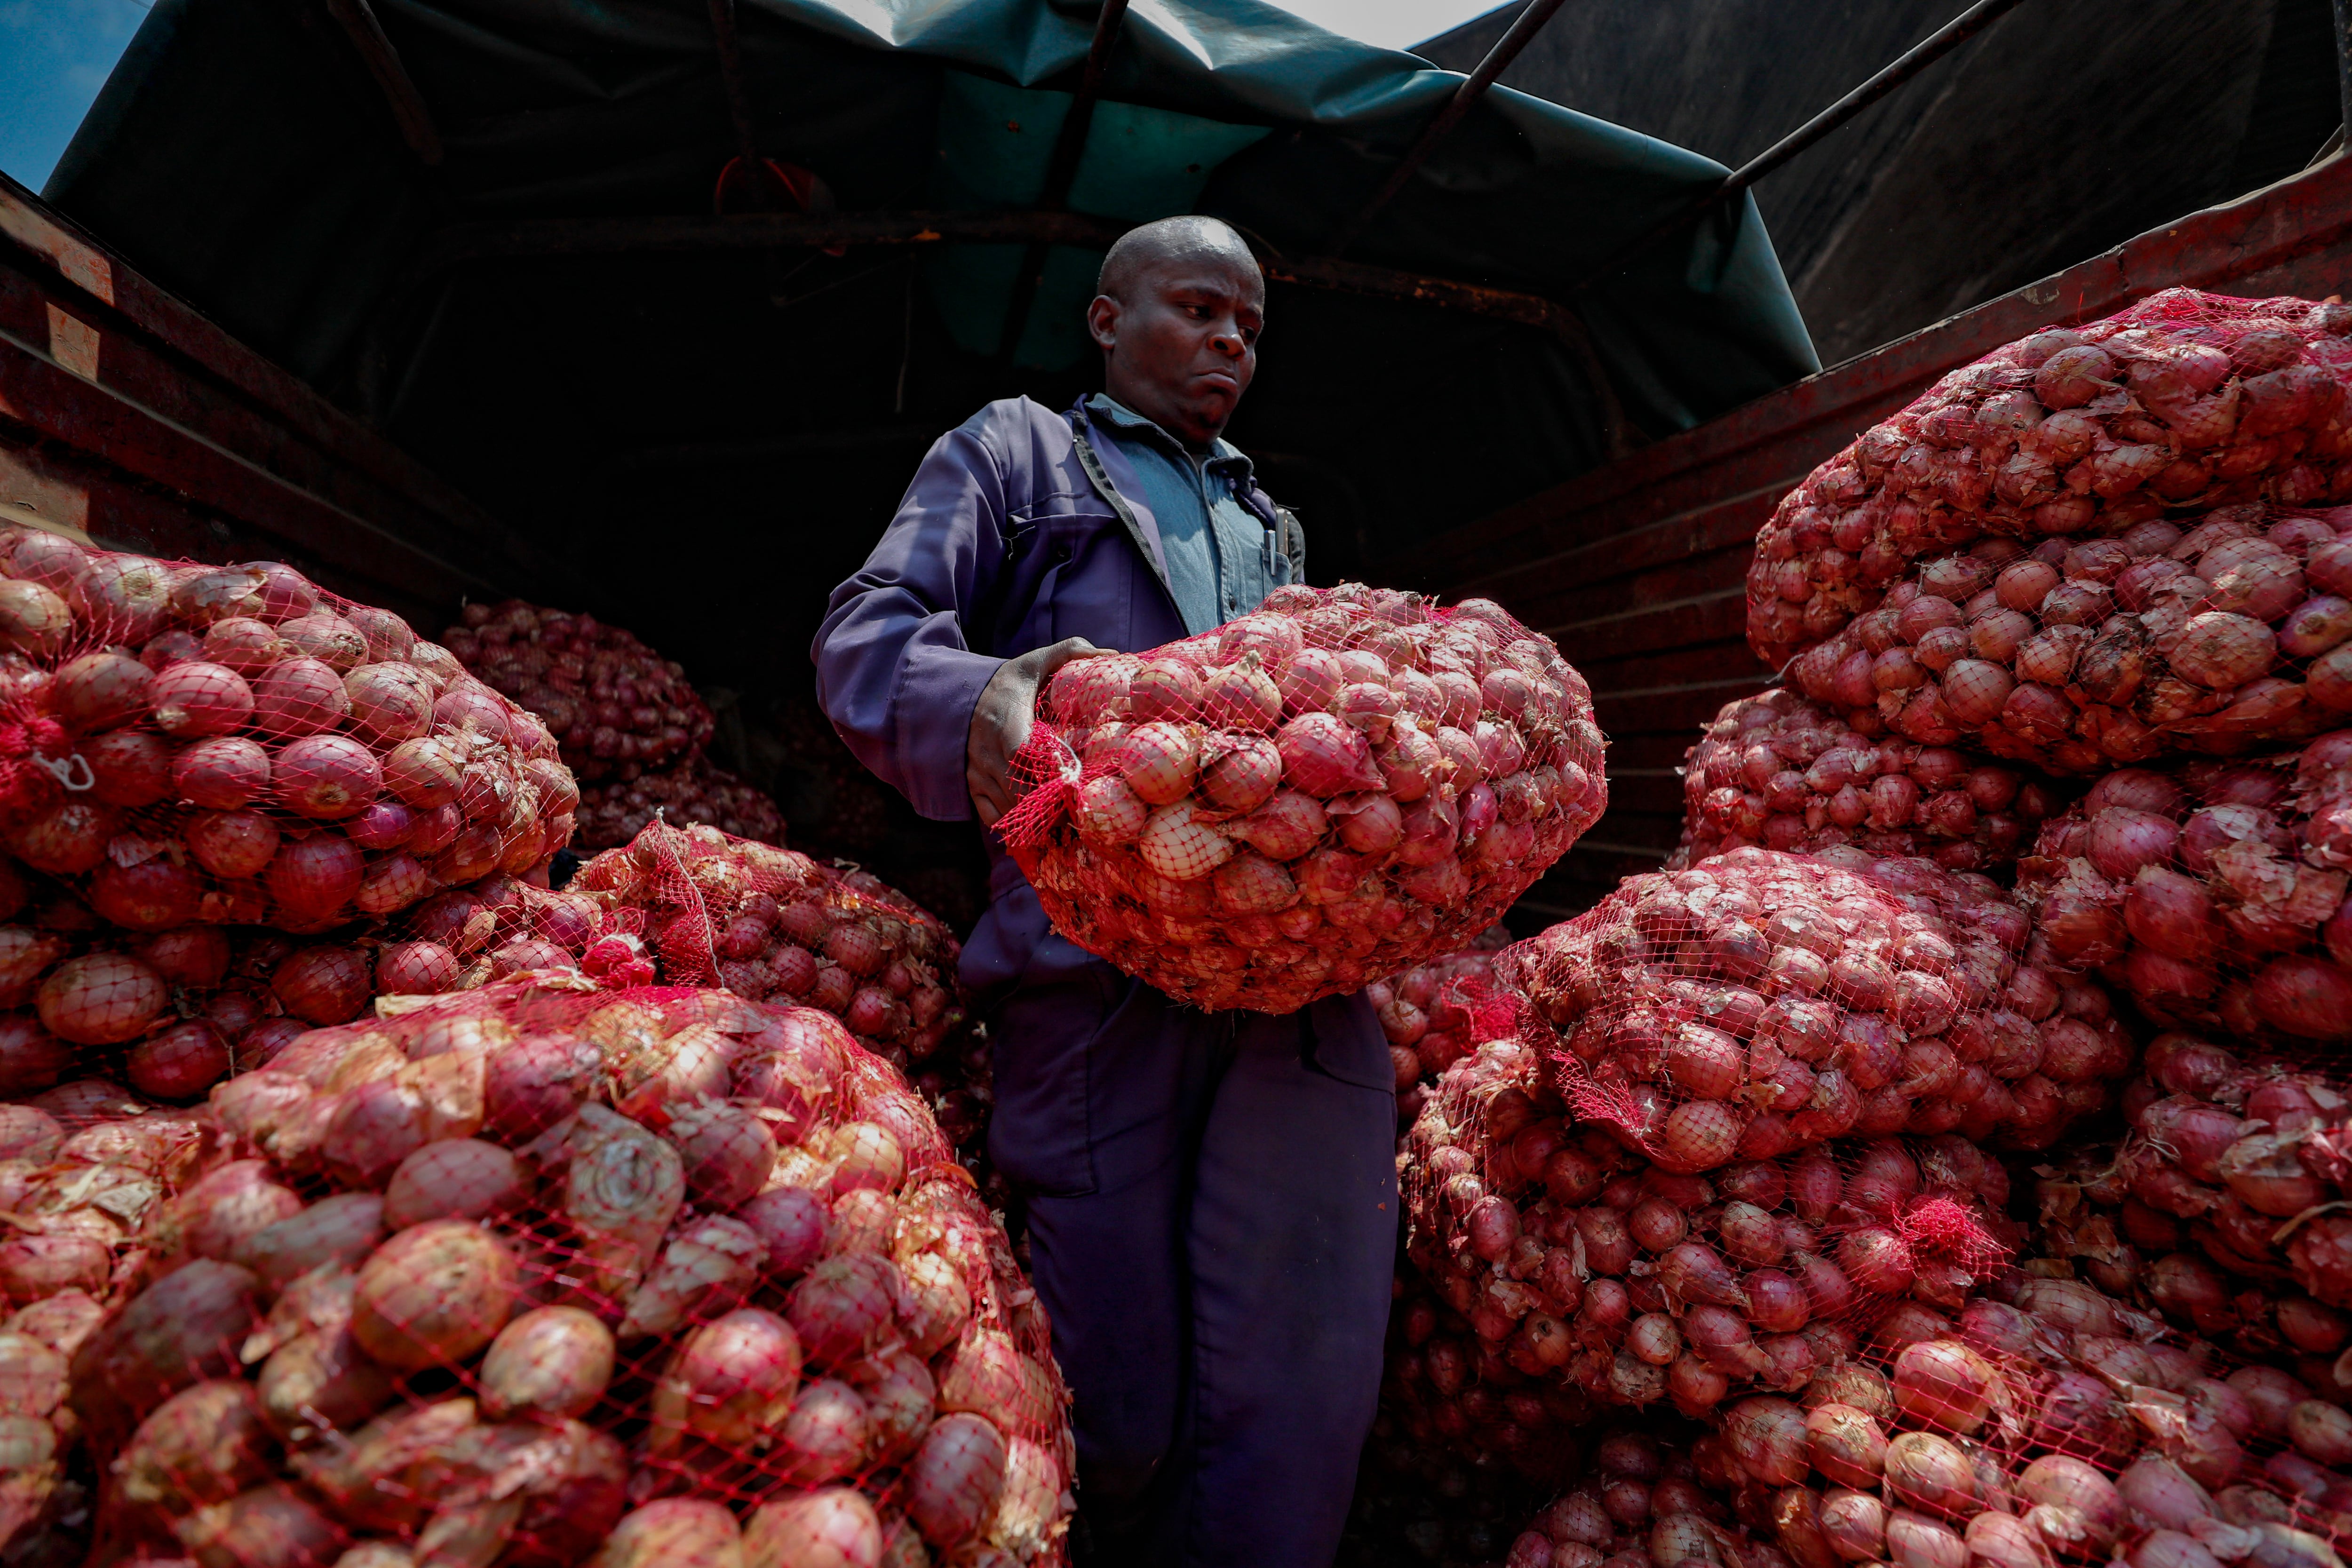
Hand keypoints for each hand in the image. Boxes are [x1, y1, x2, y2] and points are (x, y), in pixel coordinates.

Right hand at [968, 637, 1100, 827]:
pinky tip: (1037, 826)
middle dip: (1050, 806)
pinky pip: (992, 817)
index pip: (1025, 753)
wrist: (958, 696)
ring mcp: (978, 772)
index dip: (1049, 772)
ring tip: (1066, 825)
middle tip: (1080, 815)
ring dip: (1036, 819)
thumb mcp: (1033, 662)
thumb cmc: (1007, 683)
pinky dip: (1015, 824)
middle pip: (1019, 789)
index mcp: (1007, 721)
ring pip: (1008, 807)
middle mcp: (988, 751)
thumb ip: (1069, 652)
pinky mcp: (972, 786)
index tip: (1075, 783)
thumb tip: (1112, 654)